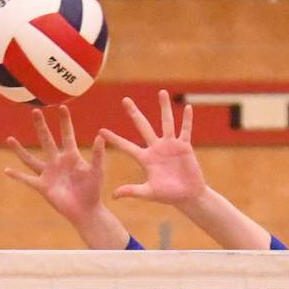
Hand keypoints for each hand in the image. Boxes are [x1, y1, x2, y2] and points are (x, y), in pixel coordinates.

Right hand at [4, 106, 106, 224]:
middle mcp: (57, 162)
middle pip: (46, 140)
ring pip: (30, 159)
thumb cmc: (93, 191)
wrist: (86, 210)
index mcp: (71, 156)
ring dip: (20, 150)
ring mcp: (48, 173)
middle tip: (35, 111)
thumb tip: (100, 136)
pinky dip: (17, 176)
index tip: (62, 107)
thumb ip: (98, 155)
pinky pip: (27, 179)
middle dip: (41, 126)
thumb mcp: (97, 171)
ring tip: (10, 139)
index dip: (65, 122)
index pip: (67, 135)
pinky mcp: (43, 186)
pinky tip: (6, 171)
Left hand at [99, 90, 205, 206]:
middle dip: (134, 113)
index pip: (126, 146)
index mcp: (145, 159)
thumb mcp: (149, 193)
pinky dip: (187, 120)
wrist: (187, 196)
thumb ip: (132, 191)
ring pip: (166, 122)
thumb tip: (113, 195)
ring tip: (162, 92)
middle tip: (125, 100)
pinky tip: (186, 108)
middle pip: (143, 126)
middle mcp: (156, 148)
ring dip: (164, 107)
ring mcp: (170, 146)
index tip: (101, 131)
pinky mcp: (184, 146)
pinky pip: (185, 130)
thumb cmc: (168, 196)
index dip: (114, 139)